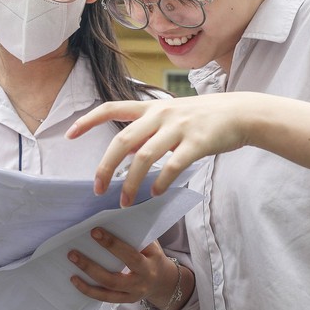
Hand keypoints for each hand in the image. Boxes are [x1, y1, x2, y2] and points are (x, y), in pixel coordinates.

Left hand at [67, 95, 252, 205]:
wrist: (241, 113)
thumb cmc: (203, 118)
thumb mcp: (171, 116)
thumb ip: (148, 131)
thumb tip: (125, 151)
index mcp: (151, 108)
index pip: (112, 107)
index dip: (88, 120)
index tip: (69, 134)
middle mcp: (160, 115)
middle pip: (122, 140)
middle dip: (105, 167)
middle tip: (97, 189)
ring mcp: (179, 127)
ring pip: (144, 157)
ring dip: (131, 183)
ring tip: (125, 202)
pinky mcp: (197, 142)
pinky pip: (172, 166)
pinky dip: (160, 182)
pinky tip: (155, 194)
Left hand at [67, 230, 180, 308]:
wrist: (164, 281)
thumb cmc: (152, 256)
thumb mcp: (151, 245)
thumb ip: (136, 236)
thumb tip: (113, 220)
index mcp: (148, 266)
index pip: (129, 255)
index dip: (112, 244)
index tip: (94, 232)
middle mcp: (140, 283)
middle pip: (113, 279)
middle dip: (91, 266)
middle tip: (73, 252)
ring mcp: (132, 294)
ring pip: (107, 289)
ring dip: (87, 278)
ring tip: (72, 263)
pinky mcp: (125, 300)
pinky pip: (104, 298)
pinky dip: (88, 290)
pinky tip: (75, 279)